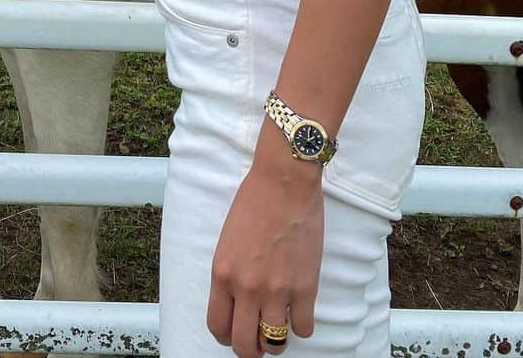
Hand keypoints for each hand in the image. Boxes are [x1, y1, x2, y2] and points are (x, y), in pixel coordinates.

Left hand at [206, 162, 322, 356]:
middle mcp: (246, 288)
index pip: (217, 326)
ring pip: (274, 342)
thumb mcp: (227, 240)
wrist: (283, 182)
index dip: (226, 335)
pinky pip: (303, 329)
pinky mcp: (305, 287)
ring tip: (279, 327)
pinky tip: (300, 312)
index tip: (234, 331)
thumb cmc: (254, 201)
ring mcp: (276, 290)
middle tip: (258, 339)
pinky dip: (302, 326)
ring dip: (276, 341)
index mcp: (222, 274)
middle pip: (244, 344)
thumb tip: (238, 298)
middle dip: (250, 348)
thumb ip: (230, 272)